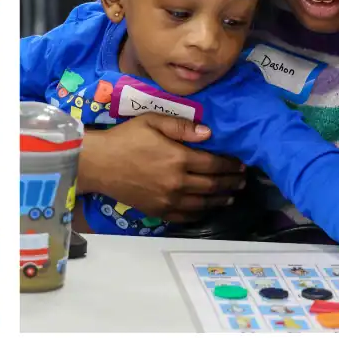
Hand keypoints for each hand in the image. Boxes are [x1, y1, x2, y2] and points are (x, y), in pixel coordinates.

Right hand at [75, 113, 244, 220]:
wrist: (97, 164)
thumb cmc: (124, 139)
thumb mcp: (152, 121)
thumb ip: (182, 126)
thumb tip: (209, 133)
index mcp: (178, 159)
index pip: (214, 164)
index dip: (231, 165)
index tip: (241, 164)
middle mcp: (177, 182)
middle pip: (212, 185)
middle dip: (230, 182)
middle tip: (242, 180)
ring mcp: (167, 200)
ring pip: (202, 203)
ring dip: (220, 199)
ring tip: (230, 196)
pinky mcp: (157, 210)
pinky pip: (184, 216)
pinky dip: (199, 213)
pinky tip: (205, 209)